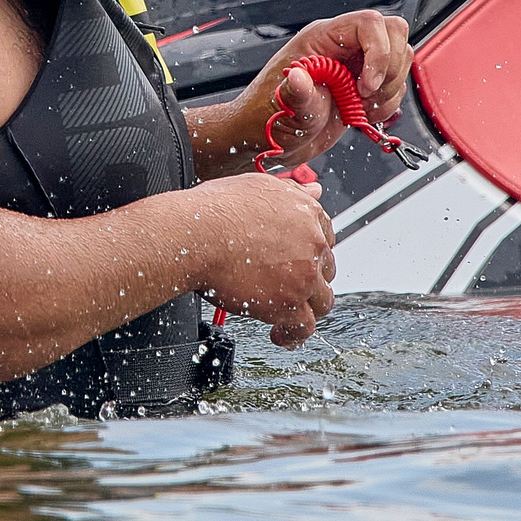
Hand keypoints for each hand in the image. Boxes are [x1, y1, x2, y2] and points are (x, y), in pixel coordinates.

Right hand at [191, 171, 334, 347]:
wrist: (194, 234)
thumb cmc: (214, 211)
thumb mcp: (259, 187)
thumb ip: (292, 192)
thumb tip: (314, 190)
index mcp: (306, 213)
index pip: (326, 238)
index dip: (311, 253)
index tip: (299, 261)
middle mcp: (311, 242)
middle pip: (325, 270)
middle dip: (309, 279)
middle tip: (287, 286)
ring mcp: (303, 274)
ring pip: (321, 301)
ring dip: (306, 308)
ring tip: (286, 314)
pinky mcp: (288, 302)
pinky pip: (303, 326)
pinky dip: (292, 334)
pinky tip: (279, 333)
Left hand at [249, 10, 413, 169]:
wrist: (271, 139)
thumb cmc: (267, 116)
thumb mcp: (282, 107)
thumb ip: (295, 94)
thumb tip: (298, 78)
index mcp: (321, 39)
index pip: (368, 23)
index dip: (379, 52)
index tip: (367, 85)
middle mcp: (343, 46)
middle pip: (393, 34)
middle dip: (389, 70)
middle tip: (367, 95)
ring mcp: (356, 65)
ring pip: (399, 58)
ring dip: (389, 89)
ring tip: (361, 107)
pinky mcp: (365, 86)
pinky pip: (395, 84)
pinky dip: (388, 104)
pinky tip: (363, 114)